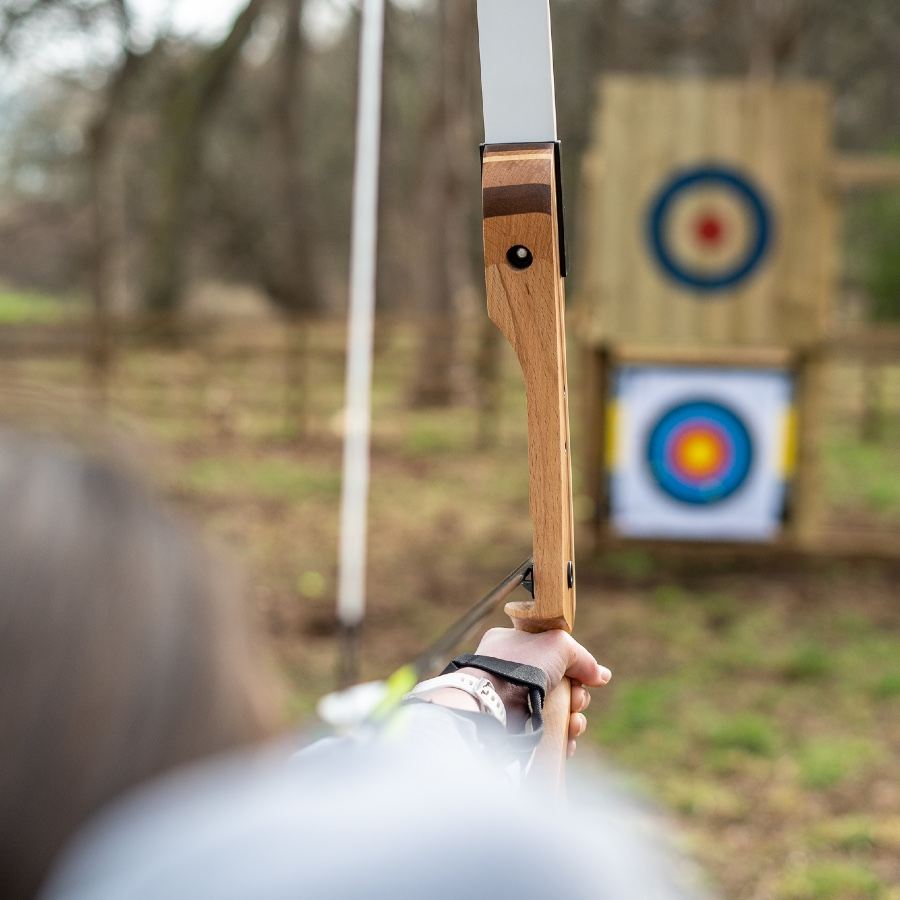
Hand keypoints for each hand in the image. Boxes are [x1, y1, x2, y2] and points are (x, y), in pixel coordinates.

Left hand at [464, 628, 611, 757]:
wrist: (494, 703)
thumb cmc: (521, 666)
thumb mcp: (558, 645)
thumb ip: (583, 658)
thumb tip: (602, 676)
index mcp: (512, 644)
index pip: (551, 653)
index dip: (572, 666)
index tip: (584, 677)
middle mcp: (510, 671)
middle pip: (558, 684)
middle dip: (577, 697)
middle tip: (577, 702)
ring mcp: (511, 701)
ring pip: (555, 711)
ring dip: (573, 720)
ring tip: (574, 725)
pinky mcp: (515, 728)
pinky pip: (545, 733)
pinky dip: (561, 738)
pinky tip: (568, 741)